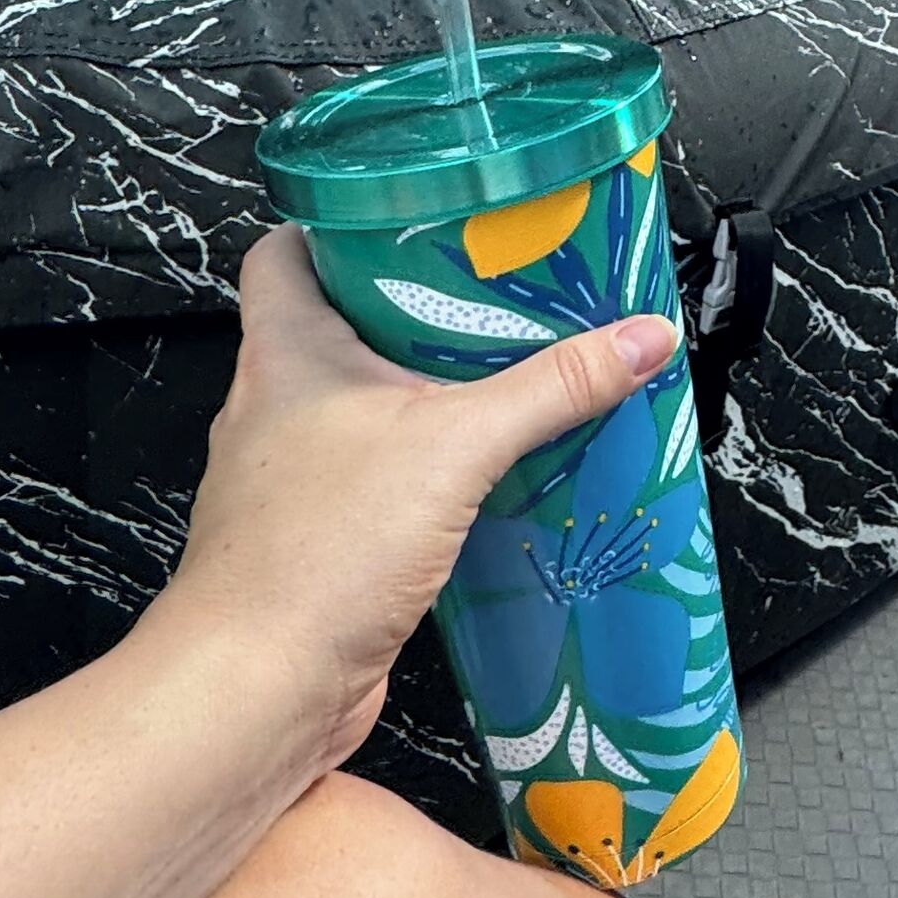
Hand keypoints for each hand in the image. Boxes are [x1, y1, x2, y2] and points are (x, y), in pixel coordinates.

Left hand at [158, 226, 678, 779]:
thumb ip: (553, 388)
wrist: (260, 684)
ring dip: (422, 398)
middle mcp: (275, 405)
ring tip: (505, 384)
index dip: (337, 222)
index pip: (285, 251)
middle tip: (492, 298)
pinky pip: (374, 482)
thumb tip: (637, 338)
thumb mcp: (457, 445)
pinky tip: (483, 485)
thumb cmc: (316, 552)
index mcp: (286, 350)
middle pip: (337, 327)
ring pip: (358, 410)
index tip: (411, 212)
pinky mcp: (317, 539)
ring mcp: (290, 477)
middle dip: (413, 313)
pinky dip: (423, 474)